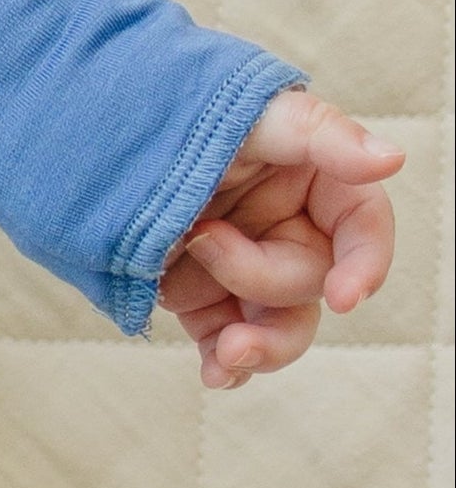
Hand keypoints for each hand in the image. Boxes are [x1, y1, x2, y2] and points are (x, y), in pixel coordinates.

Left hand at [158, 89, 401, 387]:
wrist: (96, 132)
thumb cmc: (185, 112)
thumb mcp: (252, 114)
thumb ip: (321, 137)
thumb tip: (391, 161)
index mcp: (315, 181)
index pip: (362, 227)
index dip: (364, 264)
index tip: (345, 296)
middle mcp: (288, 228)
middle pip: (310, 283)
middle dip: (261, 277)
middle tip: (202, 241)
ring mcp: (246, 269)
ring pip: (277, 326)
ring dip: (258, 346)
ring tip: (227, 356)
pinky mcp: (206, 299)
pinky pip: (228, 341)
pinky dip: (224, 362)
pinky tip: (216, 375)